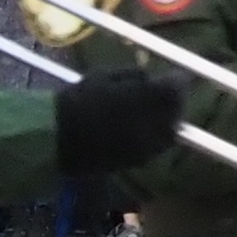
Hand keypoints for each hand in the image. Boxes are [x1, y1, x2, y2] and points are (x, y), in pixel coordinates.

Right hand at [51, 69, 185, 177]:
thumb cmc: (78, 100)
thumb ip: (133, 77)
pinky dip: (152, 138)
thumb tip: (150, 80)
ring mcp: (149, 145)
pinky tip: (140, 132)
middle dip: (173, 102)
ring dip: (165, 122)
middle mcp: (157, 122)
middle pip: (176, 111)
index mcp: (150, 97)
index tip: (172, 76)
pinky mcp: (138, 161)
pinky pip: (154, 147)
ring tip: (152, 115)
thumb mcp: (105, 75)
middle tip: (164, 96)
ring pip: (169, 132)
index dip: (176, 81)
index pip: (177, 87)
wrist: (58, 138)